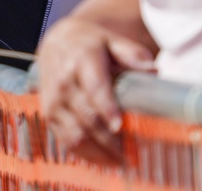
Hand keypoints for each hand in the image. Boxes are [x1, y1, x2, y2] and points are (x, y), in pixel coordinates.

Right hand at [36, 16, 154, 163]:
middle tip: (132, 154)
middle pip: (87, 117)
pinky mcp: (48, 115)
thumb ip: (132, 54)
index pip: (94, 88)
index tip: (119, 126)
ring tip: (122, 161)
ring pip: (75, 134)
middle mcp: (64, 81)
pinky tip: (104, 160)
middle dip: (109, 140)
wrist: (57, 43)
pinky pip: (66, 140)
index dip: (107, 108)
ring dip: (99, 152)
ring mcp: (54, 100)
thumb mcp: (112, 40)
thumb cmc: (90, 44)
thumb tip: (153, 70)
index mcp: (82, 60)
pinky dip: (85, 154)